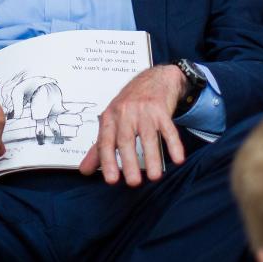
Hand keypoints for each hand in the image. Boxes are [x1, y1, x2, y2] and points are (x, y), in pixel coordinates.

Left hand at [79, 65, 186, 185]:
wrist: (154, 79)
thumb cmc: (129, 104)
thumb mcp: (111, 121)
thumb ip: (99, 148)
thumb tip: (84, 171)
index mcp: (110, 118)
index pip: (105, 142)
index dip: (107, 161)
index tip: (111, 180)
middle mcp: (125, 113)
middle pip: (126, 140)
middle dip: (129, 162)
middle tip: (134, 182)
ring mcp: (144, 111)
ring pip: (148, 137)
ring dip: (152, 158)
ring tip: (155, 176)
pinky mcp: (162, 110)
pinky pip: (169, 129)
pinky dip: (174, 145)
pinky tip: (178, 159)